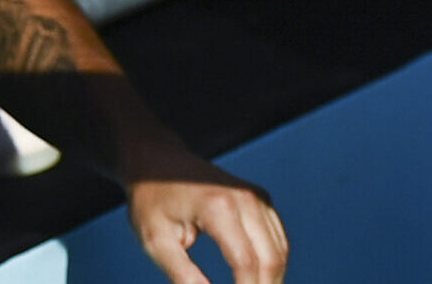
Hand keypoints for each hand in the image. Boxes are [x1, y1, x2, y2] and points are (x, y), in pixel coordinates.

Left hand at [127, 160, 287, 283]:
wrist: (157, 160)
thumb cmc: (151, 200)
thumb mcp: (156, 241)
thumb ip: (183, 275)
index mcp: (219, 207)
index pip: (246, 264)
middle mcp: (246, 198)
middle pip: (272, 258)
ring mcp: (257, 196)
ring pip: (280, 250)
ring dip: (271, 281)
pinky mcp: (260, 199)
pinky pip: (277, 238)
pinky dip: (272, 264)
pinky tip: (258, 283)